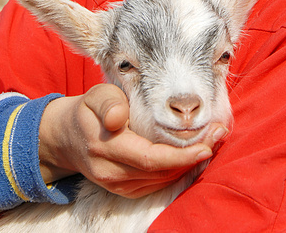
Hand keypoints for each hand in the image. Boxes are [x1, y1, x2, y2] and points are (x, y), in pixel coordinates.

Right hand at [38, 84, 227, 197]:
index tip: (207, 142)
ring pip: (161, 181)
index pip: (151, 158)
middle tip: (219, 134)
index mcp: (106, 147)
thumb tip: (117, 119)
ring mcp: (117, 185)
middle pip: (161, 172)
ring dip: (189, 165)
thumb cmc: (88, 110)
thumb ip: (107, 103)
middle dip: (194, 156)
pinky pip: (156, 185)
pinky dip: (177, 172)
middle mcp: (112, 172)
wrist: (66, 137)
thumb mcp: (95, 96)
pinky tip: (192, 155)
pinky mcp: (124, 190)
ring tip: (212, 141)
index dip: (182, 155)